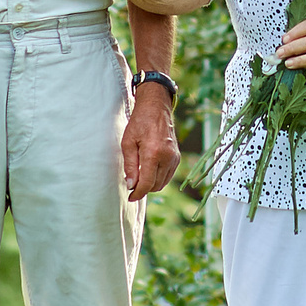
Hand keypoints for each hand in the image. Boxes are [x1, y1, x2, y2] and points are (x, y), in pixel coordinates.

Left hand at [121, 85, 181, 202]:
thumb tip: (131, 184)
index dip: (138, 193)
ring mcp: (174, 157)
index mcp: (153, 153)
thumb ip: (130, 166)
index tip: (131, 197)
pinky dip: (158, 177)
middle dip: (143, 189)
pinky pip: (167, 175)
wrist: (156, 108)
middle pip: (155, 185)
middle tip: (132, 184)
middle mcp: (167, 157)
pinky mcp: (177, 157)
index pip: (147, 183)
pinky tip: (148, 170)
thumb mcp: (128, 143)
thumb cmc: (140, 122)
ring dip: (151, 184)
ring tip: (139, 176)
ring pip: (162, 182)